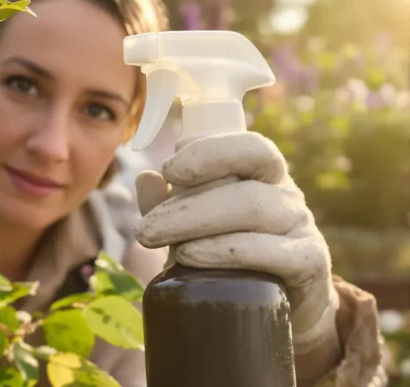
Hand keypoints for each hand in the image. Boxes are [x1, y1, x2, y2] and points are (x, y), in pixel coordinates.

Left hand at [134, 132, 338, 358]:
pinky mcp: (309, 263)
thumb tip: (146, 177)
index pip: (248, 146)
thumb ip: (167, 205)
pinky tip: (191, 256)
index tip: (168, 170)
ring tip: (155, 240)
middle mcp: (286, 194)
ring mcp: (301, 226)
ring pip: (253, 210)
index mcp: (261, 174)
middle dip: (185, 202)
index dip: (208, 152)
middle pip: (241, 182)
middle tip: (144, 229)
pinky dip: (226, 251)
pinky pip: (272, 251)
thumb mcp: (193, 228)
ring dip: (195, 223)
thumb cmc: (229, 257)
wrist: (280, 306)